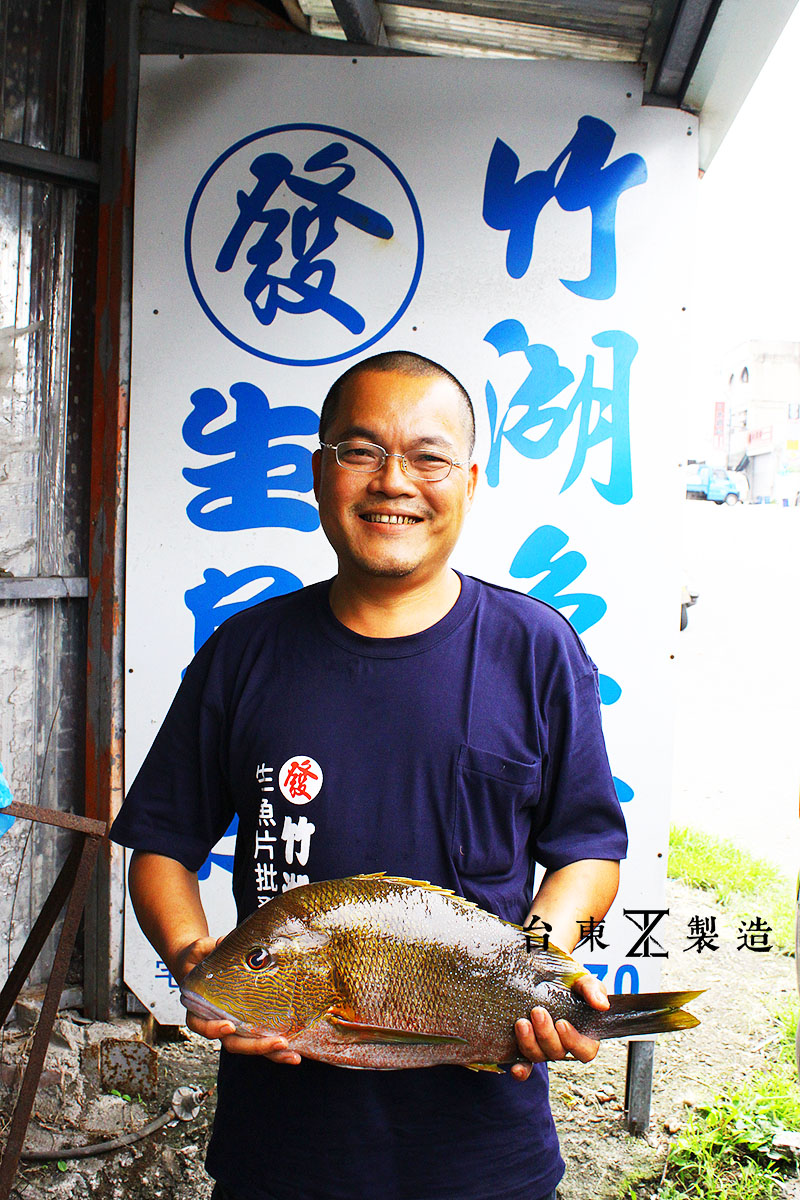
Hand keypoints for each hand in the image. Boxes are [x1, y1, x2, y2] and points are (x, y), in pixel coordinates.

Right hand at [176, 935, 301, 1064]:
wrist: (201, 960)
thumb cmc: (200, 956)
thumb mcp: (202, 949)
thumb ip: (212, 947)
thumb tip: (226, 941)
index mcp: (198, 1007)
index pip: (200, 1025)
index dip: (213, 1029)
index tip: (228, 1026)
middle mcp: (216, 1021)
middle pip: (233, 1043)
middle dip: (256, 1046)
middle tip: (278, 1043)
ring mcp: (235, 1025)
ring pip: (250, 1045)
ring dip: (272, 1052)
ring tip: (293, 1055)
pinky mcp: (249, 1022)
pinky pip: (262, 1036)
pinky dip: (277, 1044)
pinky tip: (296, 1047)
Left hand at [511, 973, 607, 1080]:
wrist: (544, 978)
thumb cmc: (569, 985)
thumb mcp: (583, 982)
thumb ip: (593, 990)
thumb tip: (602, 1005)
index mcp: (583, 1035)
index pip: (585, 1051)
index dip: (574, 1041)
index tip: (561, 1023)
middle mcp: (562, 1045)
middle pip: (558, 1053)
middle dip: (546, 1035)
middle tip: (537, 1012)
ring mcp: (543, 1048)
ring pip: (538, 1056)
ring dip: (529, 1043)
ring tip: (521, 1023)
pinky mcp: (526, 1047)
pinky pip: (524, 1065)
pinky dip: (521, 1070)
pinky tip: (515, 1070)